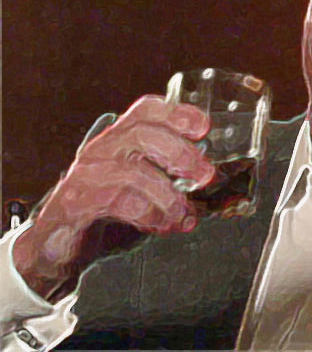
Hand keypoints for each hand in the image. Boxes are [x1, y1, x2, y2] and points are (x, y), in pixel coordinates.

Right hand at [12, 95, 214, 300]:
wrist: (60, 242)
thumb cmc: (109, 208)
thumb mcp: (142, 185)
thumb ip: (170, 175)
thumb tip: (211, 178)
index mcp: (121, 137)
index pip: (147, 110)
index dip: (178, 113)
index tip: (204, 127)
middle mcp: (103, 148)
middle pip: (143, 134)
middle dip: (181, 154)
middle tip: (205, 176)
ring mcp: (87, 173)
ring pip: (133, 172)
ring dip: (168, 197)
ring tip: (185, 216)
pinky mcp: (77, 201)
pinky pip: (117, 201)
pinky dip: (149, 215)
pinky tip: (163, 225)